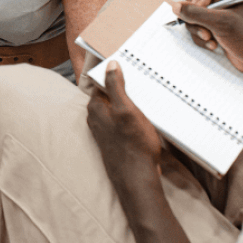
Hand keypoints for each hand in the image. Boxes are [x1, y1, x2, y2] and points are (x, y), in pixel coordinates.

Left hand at [87, 62, 162, 187]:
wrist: (137, 177)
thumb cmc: (133, 144)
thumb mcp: (126, 109)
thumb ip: (115, 86)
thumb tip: (110, 65)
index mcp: (95, 107)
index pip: (102, 82)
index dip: (115, 74)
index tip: (130, 67)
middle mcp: (96, 118)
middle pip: (110, 95)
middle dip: (124, 88)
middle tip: (142, 81)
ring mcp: (105, 131)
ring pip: (116, 109)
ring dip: (129, 103)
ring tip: (147, 97)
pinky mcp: (115, 140)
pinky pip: (122, 121)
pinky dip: (131, 116)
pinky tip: (144, 117)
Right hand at [174, 0, 242, 84]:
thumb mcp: (223, 24)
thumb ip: (197, 13)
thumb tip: (176, 6)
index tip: (202, 6)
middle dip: (196, 11)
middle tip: (203, 24)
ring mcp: (221, 8)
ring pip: (194, 9)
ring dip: (197, 26)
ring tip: (209, 36)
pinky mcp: (216, 22)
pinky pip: (197, 22)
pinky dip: (200, 34)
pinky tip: (212, 42)